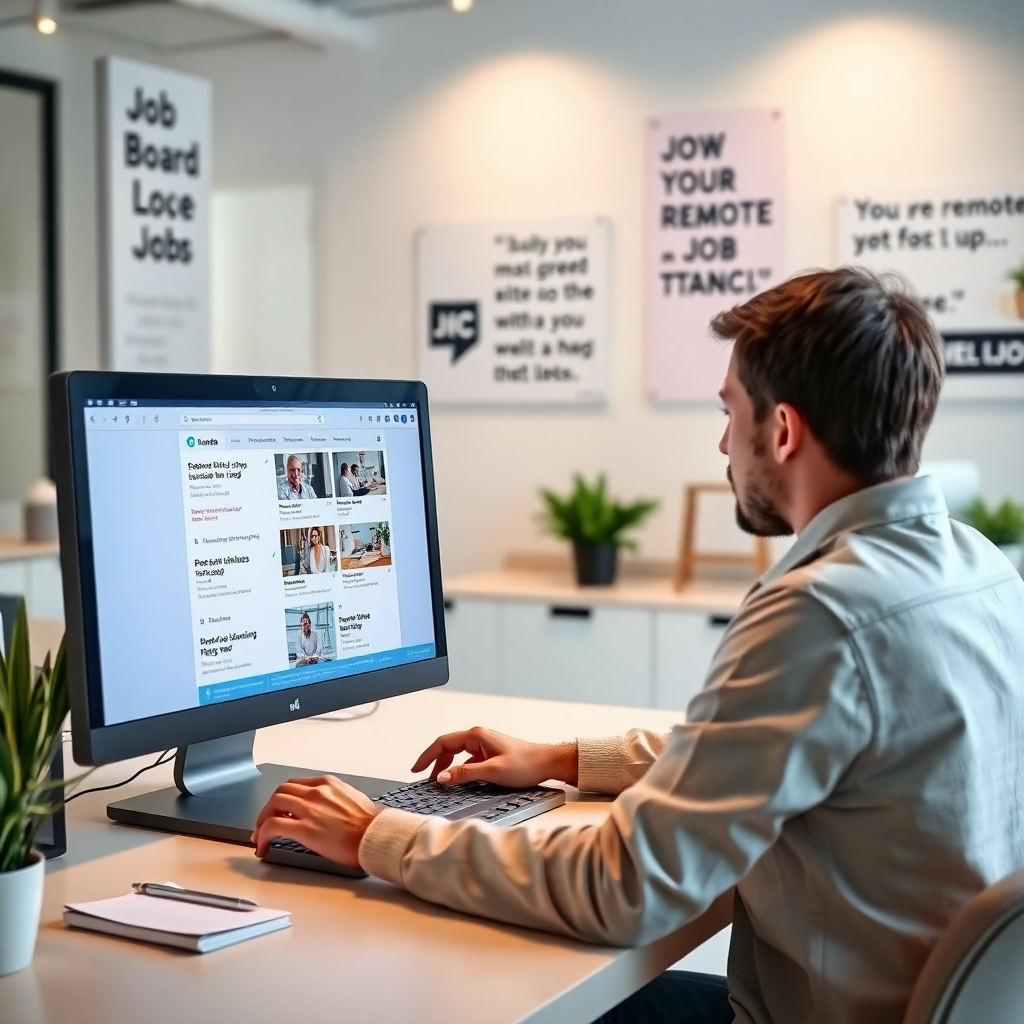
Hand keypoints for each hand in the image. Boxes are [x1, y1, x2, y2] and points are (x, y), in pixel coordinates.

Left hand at [251, 776, 380, 867]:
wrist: (376, 837)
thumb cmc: (371, 825)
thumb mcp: (353, 800)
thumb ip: (335, 800)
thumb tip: (327, 810)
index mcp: (328, 784)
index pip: (296, 784)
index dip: (283, 798)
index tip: (280, 810)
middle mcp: (316, 793)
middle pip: (280, 791)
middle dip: (269, 807)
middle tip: (266, 822)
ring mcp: (309, 809)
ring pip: (273, 804)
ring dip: (262, 819)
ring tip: (261, 835)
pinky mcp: (304, 829)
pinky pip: (273, 826)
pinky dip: (262, 835)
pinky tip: (263, 846)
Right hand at [412, 727, 577, 788]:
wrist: (546, 763)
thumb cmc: (525, 764)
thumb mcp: (492, 771)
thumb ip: (465, 774)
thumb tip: (442, 777)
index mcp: (477, 735)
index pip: (443, 742)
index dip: (427, 756)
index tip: (416, 768)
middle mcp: (479, 737)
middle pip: (448, 747)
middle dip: (435, 762)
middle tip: (424, 778)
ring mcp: (485, 746)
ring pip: (458, 755)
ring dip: (447, 767)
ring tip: (440, 782)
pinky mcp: (490, 755)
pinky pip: (468, 761)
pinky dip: (459, 770)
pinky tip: (459, 782)